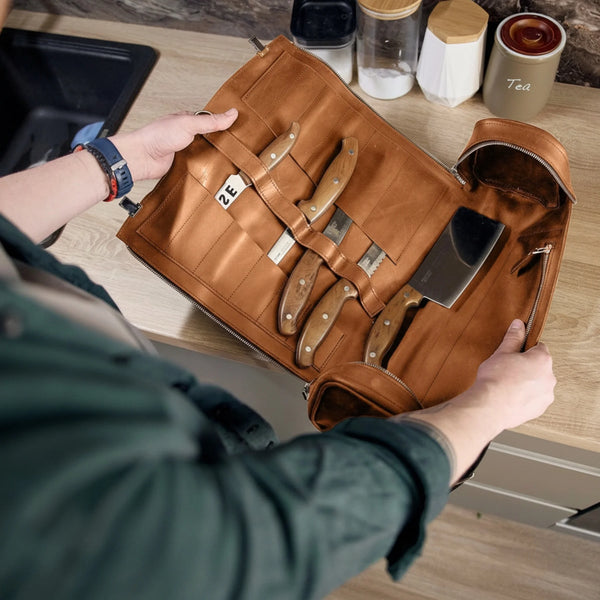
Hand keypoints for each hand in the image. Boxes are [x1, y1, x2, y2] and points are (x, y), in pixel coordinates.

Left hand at [110, 109, 238, 181]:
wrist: (142, 158)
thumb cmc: (157, 136)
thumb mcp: (188, 124)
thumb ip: (211, 121)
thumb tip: (231, 114)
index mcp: (188, 121)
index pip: (211, 122)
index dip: (224, 125)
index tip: (239, 129)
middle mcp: (187, 136)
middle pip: (210, 140)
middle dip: (221, 144)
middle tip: (239, 148)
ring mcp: (186, 152)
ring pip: (206, 155)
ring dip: (214, 158)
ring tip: (230, 161)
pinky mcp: (184, 167)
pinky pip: (199, 168)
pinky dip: (206, 170)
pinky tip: (214, 171)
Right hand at [389, 320, 555, 483]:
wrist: (489, 407)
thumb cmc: (495, 380)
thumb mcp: (502, 353)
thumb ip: (513, 337)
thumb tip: (519, 325)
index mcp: (542, 360)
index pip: (539, 347)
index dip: (524, 350)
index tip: (513, 354)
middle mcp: (549, 377)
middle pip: (539, 366)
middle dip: (526, 367)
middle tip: (507, 369)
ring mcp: (545, 395)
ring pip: (537, 383)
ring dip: (527, 383)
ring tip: (507, 385)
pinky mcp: (539, 409)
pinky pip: (534, 399)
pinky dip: (524, 397)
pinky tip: (509, 396)